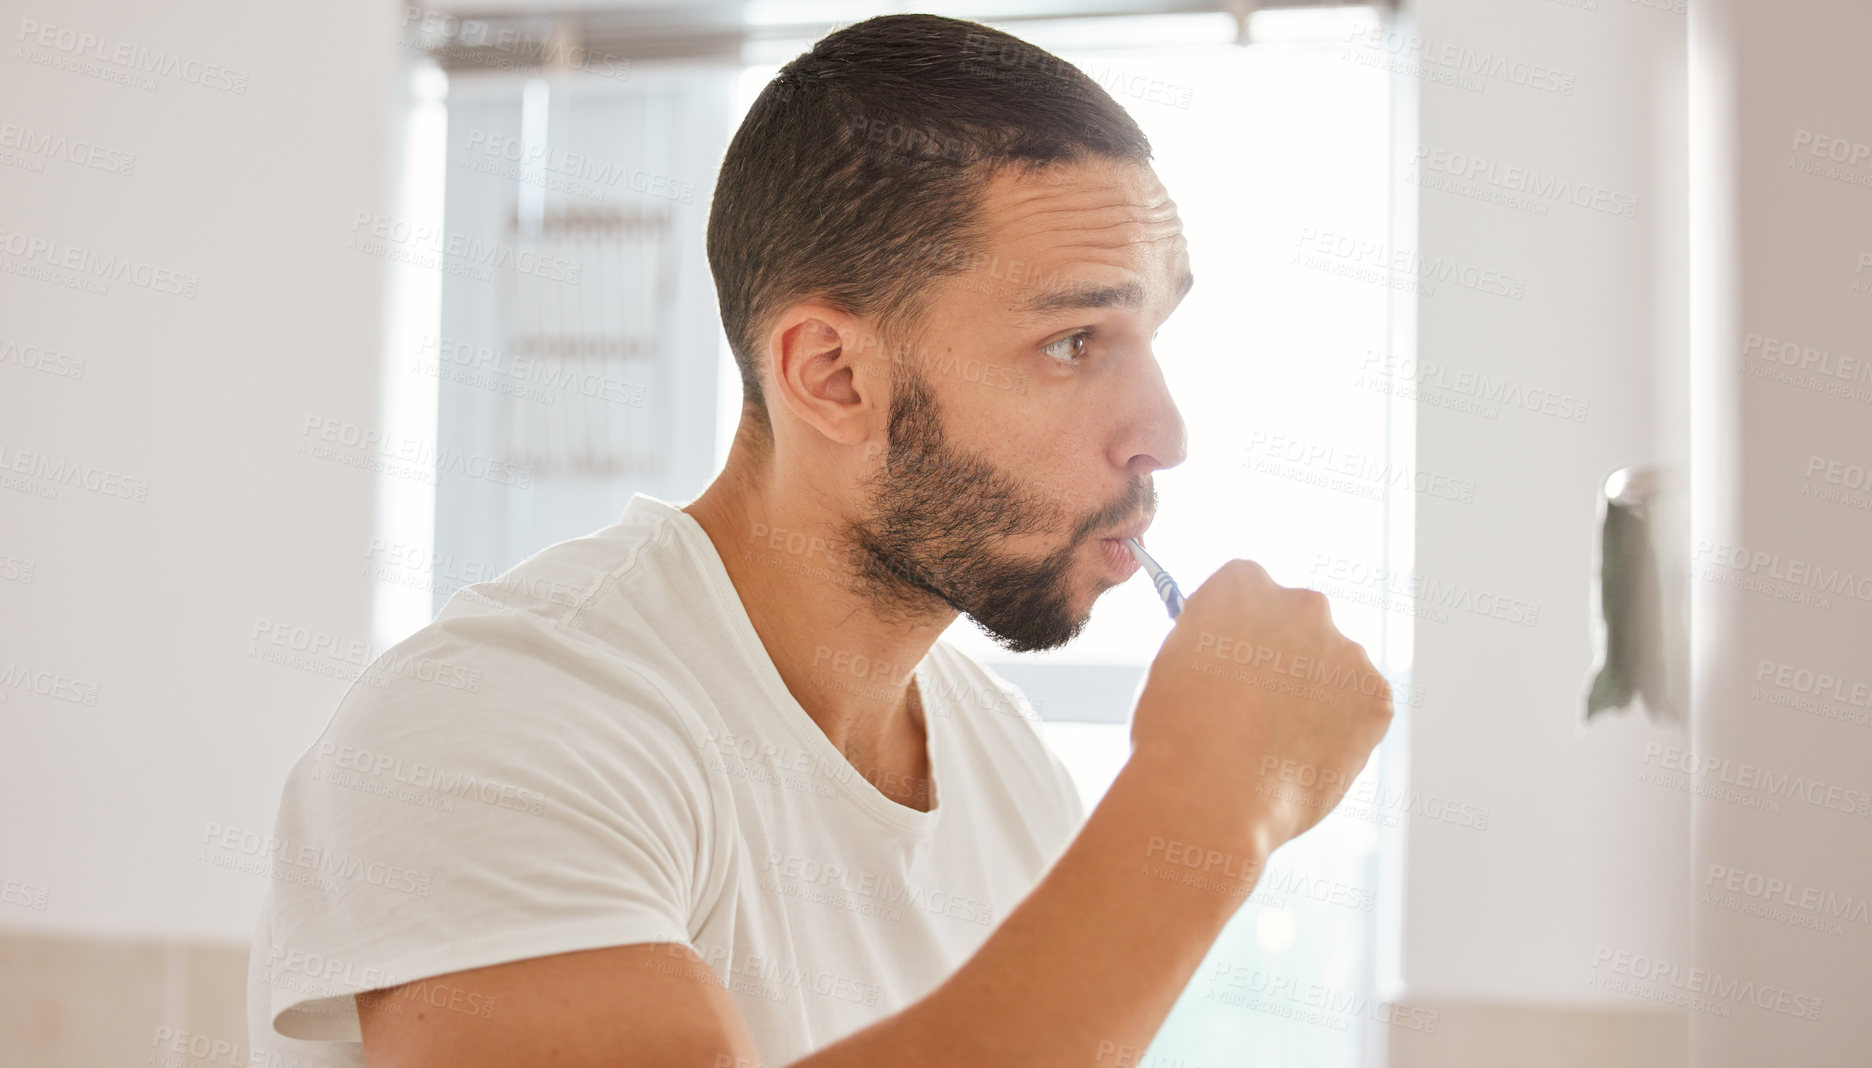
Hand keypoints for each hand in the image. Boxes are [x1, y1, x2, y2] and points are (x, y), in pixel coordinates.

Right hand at [1128, 559, 1394, 854]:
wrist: (1212, 794)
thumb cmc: (1175, 736)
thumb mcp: (1175, 664)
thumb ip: (1212, 642)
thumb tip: (1232, 655)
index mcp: (1242, 585)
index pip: (1248, 587)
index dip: (1240, 628)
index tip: (1232, 659)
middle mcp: (1302, 603)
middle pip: (1301, 621)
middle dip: (1287, 656)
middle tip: (1260, 709)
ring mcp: (1346, 648)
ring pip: (1336, 668)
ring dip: (1318, 695)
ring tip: (1279, 747)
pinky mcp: (1376, 696)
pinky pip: (1362, 710)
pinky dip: (1344, 733)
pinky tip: (1306, 759)